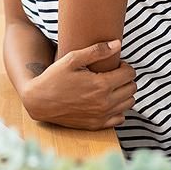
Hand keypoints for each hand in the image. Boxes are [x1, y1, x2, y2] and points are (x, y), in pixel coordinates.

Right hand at [20, 40, 136, 129]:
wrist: (39, 101)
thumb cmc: (54, 78)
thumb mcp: (72, 59)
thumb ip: (97, 51)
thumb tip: (117, 44)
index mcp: (101, 85)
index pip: (130, 74)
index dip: (125, 66)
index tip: (116, 64)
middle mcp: (105, 103)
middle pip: (132, 88)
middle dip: (126, 78)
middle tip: (113, 74)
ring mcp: (101, 116)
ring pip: (129, 103)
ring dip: (124, 93)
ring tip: (111, 86)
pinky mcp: (96, 125)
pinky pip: (120, 118)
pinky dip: (118, 109)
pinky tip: (107, 101)